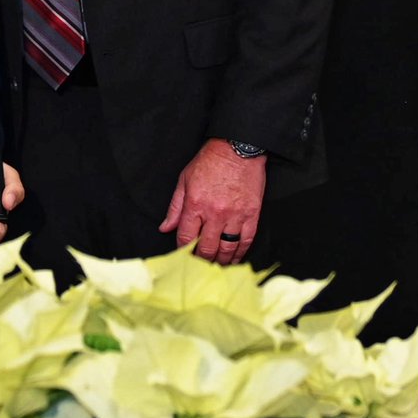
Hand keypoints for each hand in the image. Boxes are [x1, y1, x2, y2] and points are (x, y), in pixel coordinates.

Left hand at [158, 138, 265, 264]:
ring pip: (227, 249)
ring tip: (215, 267)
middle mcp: (215, 213)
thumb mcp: (185, 179)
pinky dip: (239, 254)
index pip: (186, 237)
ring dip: (220, 262)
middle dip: (201, 261)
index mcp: (195, 204)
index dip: (183, 251)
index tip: (183, 258)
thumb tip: (165, 228)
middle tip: (199, 268)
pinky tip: (234, 259)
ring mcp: (235, 216)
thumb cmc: (209, 162)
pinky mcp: (252, 215)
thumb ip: (175, 207)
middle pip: (207, 248)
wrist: (237, 149)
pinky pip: (245, 242)